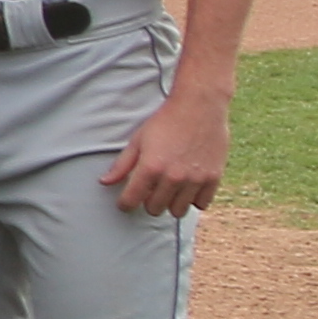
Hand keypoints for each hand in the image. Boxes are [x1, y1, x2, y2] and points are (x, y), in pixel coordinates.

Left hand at [107, 87, 232, 215]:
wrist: (199, 107)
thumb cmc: (165, 121)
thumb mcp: (138, 140)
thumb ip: (122, 165)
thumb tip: (104, 182)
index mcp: (151, 167)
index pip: (132, 200)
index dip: (125, 204)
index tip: (125, 202)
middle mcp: (173, 177)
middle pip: (155, 209)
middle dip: (148, 202)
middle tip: (150, 190)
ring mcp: (195, 180)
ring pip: (178, 211)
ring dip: (171, 203)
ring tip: (169, 190)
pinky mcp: (213, 179)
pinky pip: (201, 204)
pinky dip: (194, 199)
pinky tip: (188, 188)